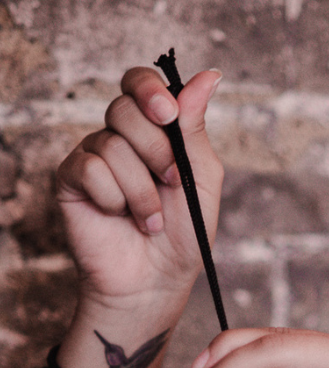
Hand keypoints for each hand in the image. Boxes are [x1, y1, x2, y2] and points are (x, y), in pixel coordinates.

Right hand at [55, 66, 222, 311]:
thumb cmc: (184, 235)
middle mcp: (120, 137)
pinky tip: (121, 217)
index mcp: (153, 131)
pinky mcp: (71, 178)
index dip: (149, 89)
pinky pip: (91, 168)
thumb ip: (196, 128)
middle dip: (157, 151)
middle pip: (126, 108)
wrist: (157, 280)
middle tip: (170, 183)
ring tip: (150, 218)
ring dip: (142, 190)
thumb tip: (208, 76)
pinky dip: (116, 198)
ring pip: (112, 144)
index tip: (167, 113)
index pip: (140, 82)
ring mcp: (93, 156)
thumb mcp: (202, 178)